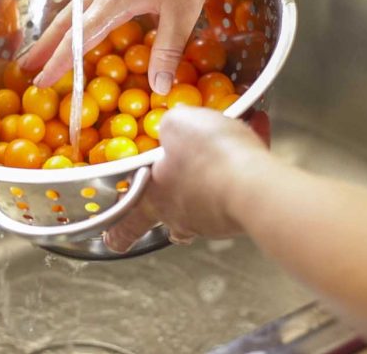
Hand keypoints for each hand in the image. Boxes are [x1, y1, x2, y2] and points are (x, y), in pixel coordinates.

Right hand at [21, 0, 229, 94]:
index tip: (42, 81)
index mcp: (113, 1)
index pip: (78, 39)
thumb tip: (159, 88)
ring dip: (54, 32)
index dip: (59, 63)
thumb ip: (168, 50)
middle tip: (26, 68)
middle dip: (44, 47)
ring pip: (72, 9)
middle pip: (65, 22)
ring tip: (42, 50)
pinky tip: (76, 23)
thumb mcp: (183, 11)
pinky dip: (72, 18)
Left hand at [103, 107, 269, 252]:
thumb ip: (170, 125)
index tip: (111, 242)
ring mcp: (212, 217)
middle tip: (180, 185)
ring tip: (229, 139)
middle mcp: (180, 215)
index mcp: (152, 197)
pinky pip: (241, 180)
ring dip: (216, 171)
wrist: (254, 183)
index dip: (118, 232)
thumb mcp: (176, 123)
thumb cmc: (205, 157)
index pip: (126, 222)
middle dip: (174, 198)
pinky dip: (246, 159)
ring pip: (208, 196)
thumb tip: (173, 125)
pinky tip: (255, 130)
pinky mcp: (243, 211)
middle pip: (170, 213)